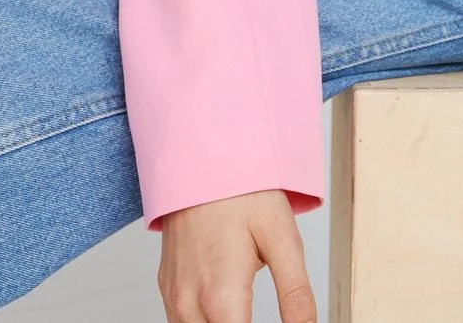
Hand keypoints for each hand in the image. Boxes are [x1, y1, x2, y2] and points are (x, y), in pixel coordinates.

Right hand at [158, 188, 317, 322]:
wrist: (201, 156)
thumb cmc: (242, 192)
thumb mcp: (281, 237)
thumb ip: (295, 293)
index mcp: (221, 298)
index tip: (281, 322)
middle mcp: (189, 304)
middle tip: (257, 309)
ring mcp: (173, 296)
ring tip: (244, 308)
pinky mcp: (167, 286)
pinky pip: (182, 322)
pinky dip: (204, 322)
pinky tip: (225, 306)